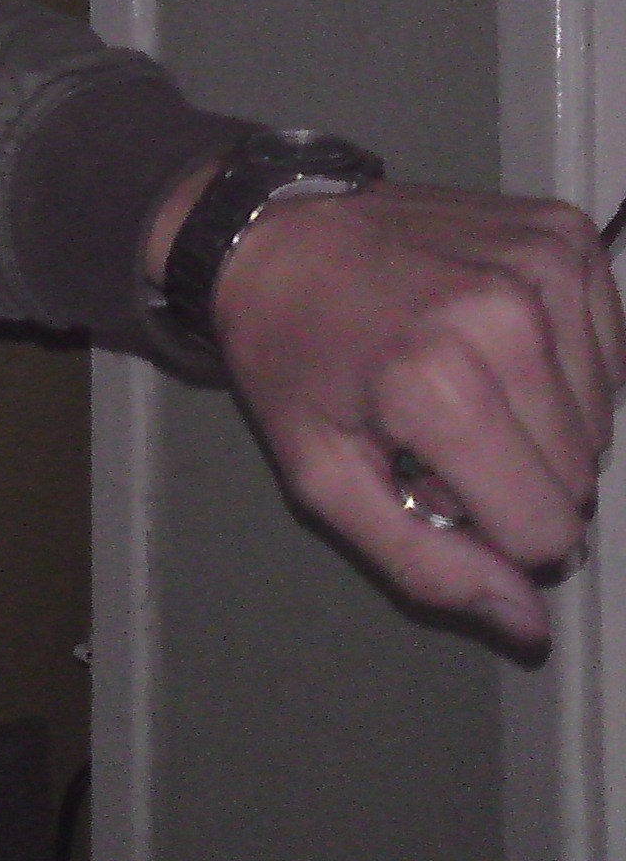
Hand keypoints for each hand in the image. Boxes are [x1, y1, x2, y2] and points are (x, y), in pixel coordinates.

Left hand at [199, 179, 624, 649]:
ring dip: (540, 422)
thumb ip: (425, 565)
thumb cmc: (290, 360)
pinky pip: (610, 351)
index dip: (490, 527)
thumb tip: (529, 625)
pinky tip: (492, 339)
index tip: (430, 479)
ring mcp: (546, 265)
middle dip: (514, 474)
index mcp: (438, 385)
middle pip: (580, 477)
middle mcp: (508, 318)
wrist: (269, 235)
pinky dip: (563, 364)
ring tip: (458, 378)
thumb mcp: (323, 478)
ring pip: (603, 419)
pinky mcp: (566, 235)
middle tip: (435, 426)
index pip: (547, 530)